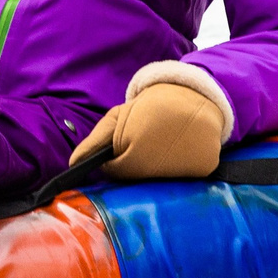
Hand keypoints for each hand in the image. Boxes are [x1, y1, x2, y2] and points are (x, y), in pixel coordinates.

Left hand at [68, 81, 225, 180]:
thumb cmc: (151, 107)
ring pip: (160, 183)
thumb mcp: (119, 117)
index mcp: (135, 150)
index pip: (116, 172)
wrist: (194, 94)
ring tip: (162, 148)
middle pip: (137, 181)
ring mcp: (186, 168)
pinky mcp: (205, 168)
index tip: (123, 147)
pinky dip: (179, 171)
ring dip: (157, 172)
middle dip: (136, 167)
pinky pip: (185, 179)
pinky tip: (179, 153)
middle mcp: (161, 164)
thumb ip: (94, 142)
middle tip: (146, 145)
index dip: (116, 160)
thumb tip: (72, 163)